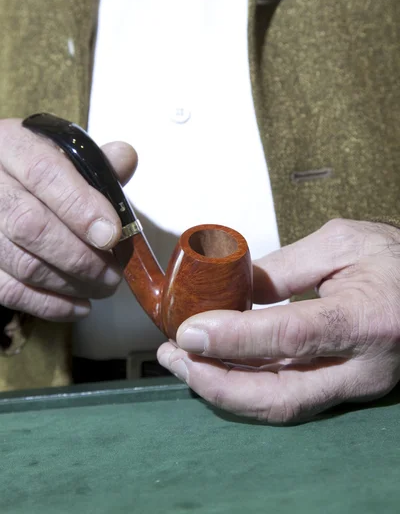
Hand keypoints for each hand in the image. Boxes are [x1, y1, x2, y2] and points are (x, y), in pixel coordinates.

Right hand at [0, 118, 136, 319]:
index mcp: (12, 147)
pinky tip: (79, 306)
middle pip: (31, 225)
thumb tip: (126, 159)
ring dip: (71, 284)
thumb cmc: (38, 169)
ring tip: (103, 286)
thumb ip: (97, 161)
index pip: (44, 173)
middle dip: (82, 257)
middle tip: (114, 273)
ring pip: (22, 264)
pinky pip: (9, 291)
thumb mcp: (63, 152)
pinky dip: (49, 305)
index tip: (112, 234)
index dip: (80, 206)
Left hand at [157, 219, 399, 423]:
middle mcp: (364, 367)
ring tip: (185, 361)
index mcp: (368, 318)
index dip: (235, 338)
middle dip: (217, 382)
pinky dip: (247, 385)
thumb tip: (234, 292)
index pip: (292, 336)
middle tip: (176, 356)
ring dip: (225, 388)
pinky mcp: (344, 389)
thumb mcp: (342, 243)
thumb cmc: (397, 259)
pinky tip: (217, 365)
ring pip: (281, 405)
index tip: (190, 330)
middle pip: (281, 395)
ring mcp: (355, 385)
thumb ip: (285, 268)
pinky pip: (289, 396)